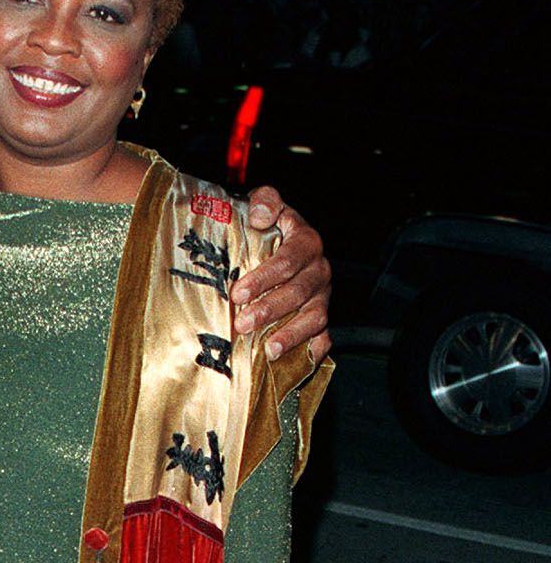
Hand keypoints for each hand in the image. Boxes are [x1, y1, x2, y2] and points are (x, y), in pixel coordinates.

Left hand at [231, 187, 332, 366]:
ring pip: (314, 318)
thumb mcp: (266, 204)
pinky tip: (294, 362)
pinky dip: (312, 351)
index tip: (237, 292)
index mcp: (306, 242)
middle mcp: (319, 271)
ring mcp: (322, 296)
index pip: (288, 261)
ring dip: (291, 336)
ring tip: (268, 350)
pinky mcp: (320, 317)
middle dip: (270, 310)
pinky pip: (324, 336)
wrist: (281, 239)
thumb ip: (264, 201)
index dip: (263, 278)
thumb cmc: (269, 226)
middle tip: (242, 324)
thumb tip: (260, 215)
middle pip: (298, 293)